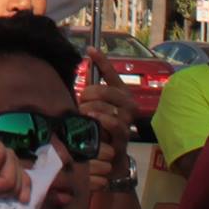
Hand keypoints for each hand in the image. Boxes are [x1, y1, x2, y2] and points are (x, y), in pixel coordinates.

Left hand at [78, 48, 137, 163]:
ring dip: (90, 109)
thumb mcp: (97, 106)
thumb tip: (84, 64)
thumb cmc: (102, 127)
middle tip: (81, 101)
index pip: (111, 73)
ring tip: (83, 114)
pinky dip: (101, 120)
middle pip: (105, 90)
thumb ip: (92, 89)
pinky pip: (114, 124)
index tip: (90, 50)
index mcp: (121, 94)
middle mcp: (128, 105)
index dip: (101, 61)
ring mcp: (127, 121)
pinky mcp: (124, 137)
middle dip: (88, 94)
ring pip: (106, 106)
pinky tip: (91, 120)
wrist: (112, 158)